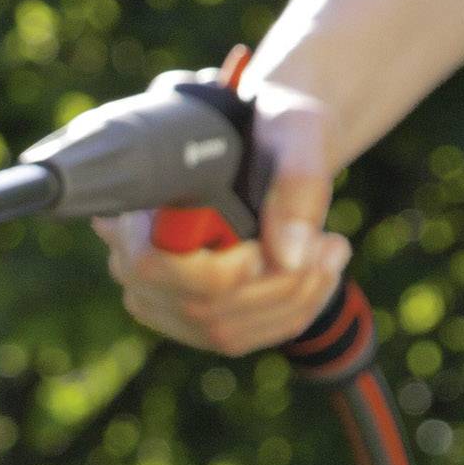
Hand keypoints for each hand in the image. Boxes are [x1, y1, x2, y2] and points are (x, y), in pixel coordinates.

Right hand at [93, 80, 352, 356]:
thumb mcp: (296, 128)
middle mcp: (130, 259)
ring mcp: (156, 297)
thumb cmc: (273, 125)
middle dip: (277, 286)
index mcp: (138, 204)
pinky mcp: (187, 319)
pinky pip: (238, 339)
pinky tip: (319, 275)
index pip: (150, 264)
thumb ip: (297, 180)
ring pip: (222, 331)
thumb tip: (290, 258)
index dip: (211, 273)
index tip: (262, 250)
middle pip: (197, 307)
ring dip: (293, 301)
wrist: (268, 143)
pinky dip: (291, 314)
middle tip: (330, 243)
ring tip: (332, 252)